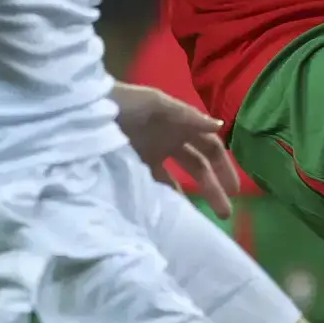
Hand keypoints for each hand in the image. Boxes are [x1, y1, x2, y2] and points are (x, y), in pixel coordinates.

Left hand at [114, 81, 240, 219]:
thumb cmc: (126, 103)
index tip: (235, 189)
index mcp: (181, 124)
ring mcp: (153, 155)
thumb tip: (220, 126)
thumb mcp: (158, 105)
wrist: (87, 111)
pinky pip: (156, 185)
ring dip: (194, 196)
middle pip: (200, 166)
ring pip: (181, 179)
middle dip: (215, 187)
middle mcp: (171, 141)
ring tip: (204, 219)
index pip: (211, 147)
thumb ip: (189, 117)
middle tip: (226, 213)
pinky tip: (173, 211)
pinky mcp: (134, 168)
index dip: (225, 166)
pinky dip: (166, 197)